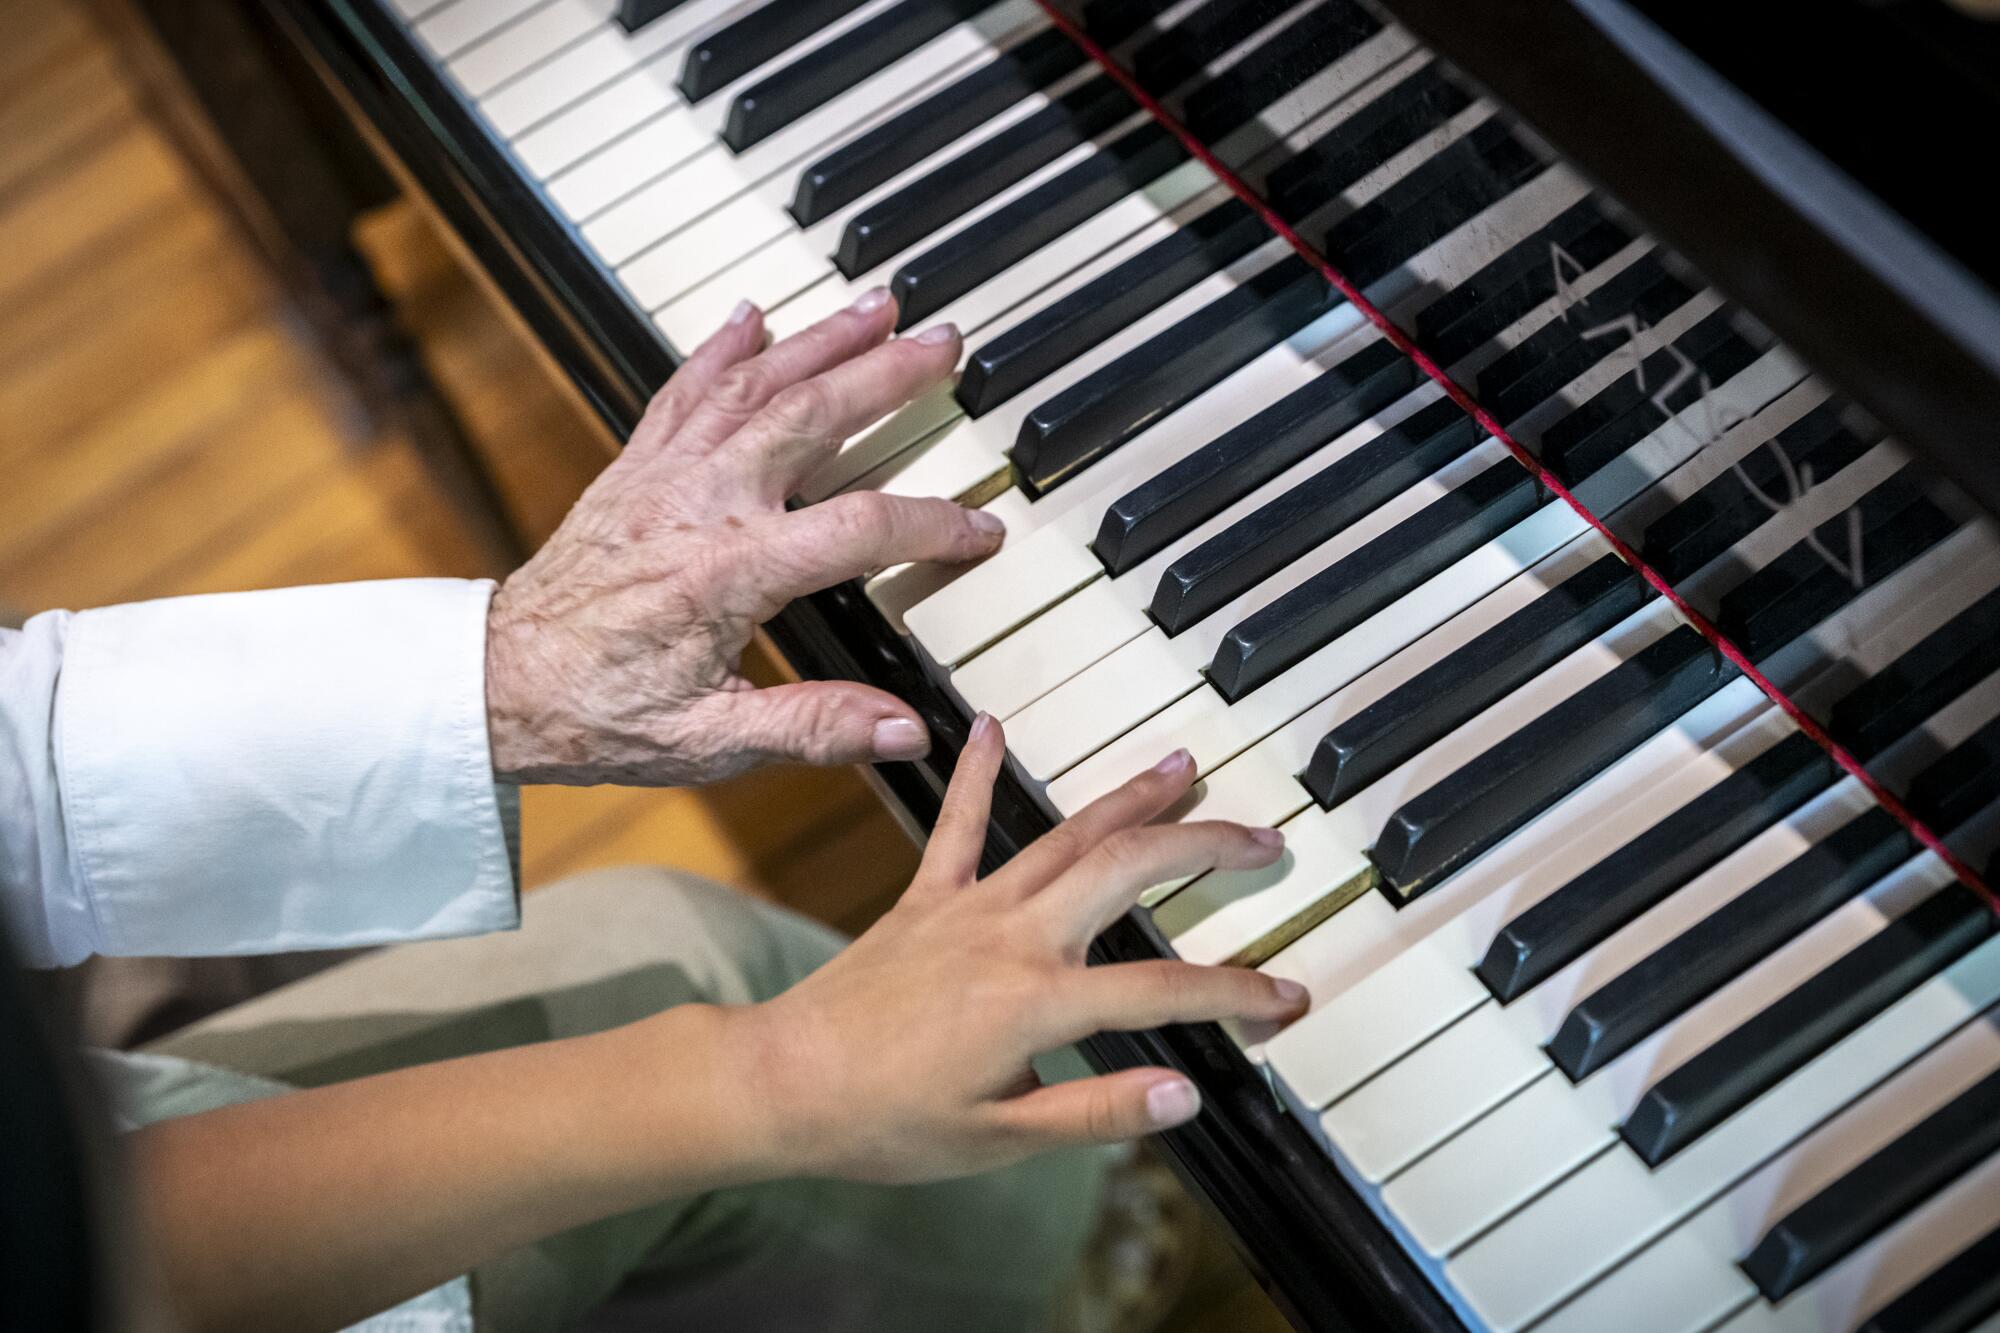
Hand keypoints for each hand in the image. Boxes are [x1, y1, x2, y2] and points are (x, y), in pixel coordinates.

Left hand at [485, 291, 999, 785]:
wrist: (496, 683)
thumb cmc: (597, 714)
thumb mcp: (711, 741)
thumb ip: (814, 727)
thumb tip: (906, 729)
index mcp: (730, 572)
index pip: (860, 527)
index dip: (932, 524)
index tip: (981, 528)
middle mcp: (699, 504)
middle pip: (811, 416)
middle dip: (885, 373)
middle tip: (944, 342)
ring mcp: (664, 477)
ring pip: (754, 385)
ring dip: (821, 339)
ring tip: (878, 305)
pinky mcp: (634, 470)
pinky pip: (683, 392)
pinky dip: (722, 350)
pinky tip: (754, 315)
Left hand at [717, 716, 1308, 1183]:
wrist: (781, 1084)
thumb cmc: (883, 1121)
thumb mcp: (999, 1139)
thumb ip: (1097, 1112)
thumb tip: (1185, 1095)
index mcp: (1037, 1002)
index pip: (1165, 991)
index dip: (1238, 993)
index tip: (1289, 995)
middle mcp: (1011, 937)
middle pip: (1128, 870)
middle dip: (1205, 846)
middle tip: (1262, 839)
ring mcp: (968, 909)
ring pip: (1066, 835)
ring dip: (1129, 798)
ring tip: (1182, 765)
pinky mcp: (925, 900)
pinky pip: (956, 825)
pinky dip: (974, 772)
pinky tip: (991, 726)